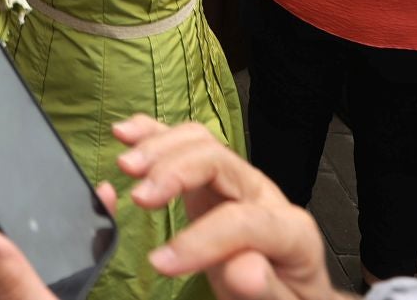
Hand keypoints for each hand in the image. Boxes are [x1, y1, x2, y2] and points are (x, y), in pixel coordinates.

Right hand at [112, 115, 346, 299]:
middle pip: (218, 161)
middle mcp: (262, 194)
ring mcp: (236, 180)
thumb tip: (243, 267)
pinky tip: (127, 133)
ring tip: (126, 165)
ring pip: (199, 142)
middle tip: (139, 198)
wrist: (287, 293)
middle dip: (174, 172)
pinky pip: (184, 144)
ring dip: (158, 147)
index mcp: (290, 230)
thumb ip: (268, 290)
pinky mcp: (210, 179)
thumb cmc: (282, 299)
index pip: (242, 220)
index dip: (199, 239)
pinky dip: (153, 134)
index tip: (160, 264)